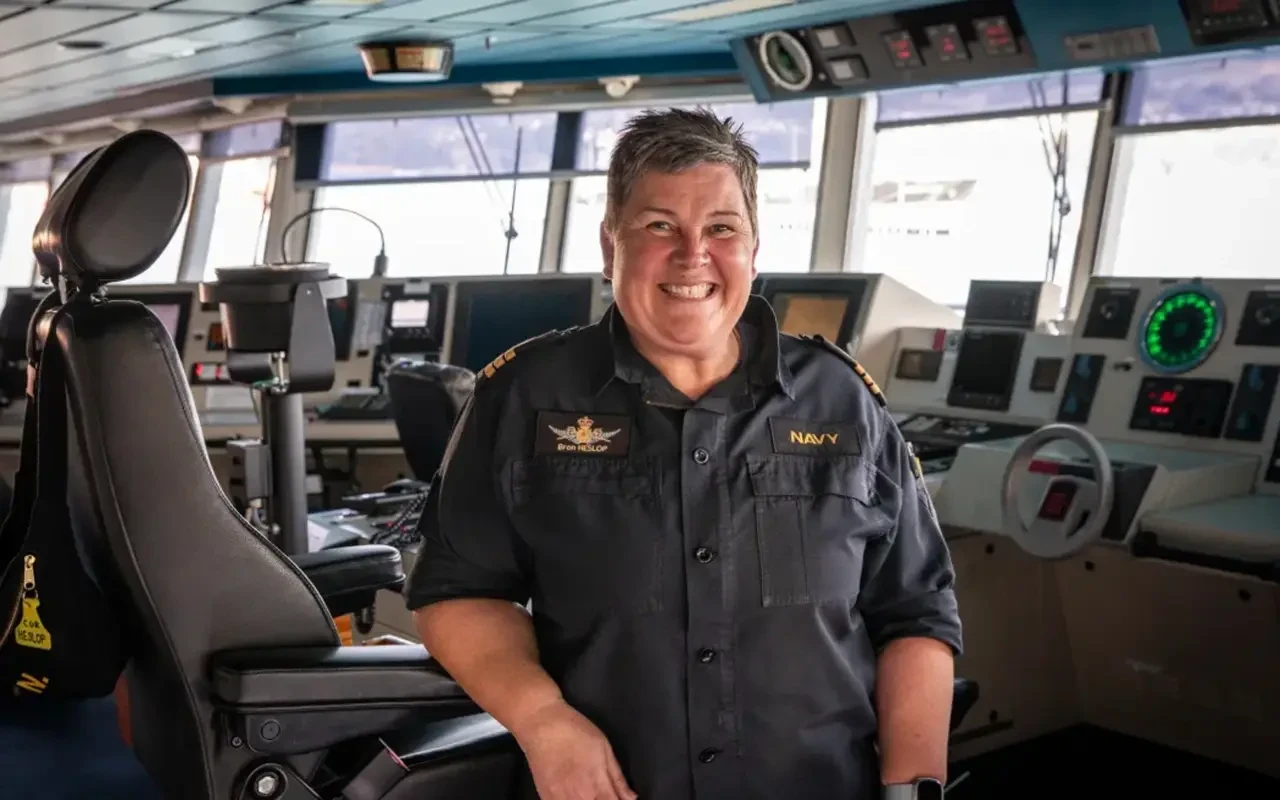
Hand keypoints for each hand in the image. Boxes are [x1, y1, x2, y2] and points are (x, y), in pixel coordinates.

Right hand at [513, 699, 636, 799]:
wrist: (541, 725)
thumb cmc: (575, 731)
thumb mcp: (604, 748)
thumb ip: (618, 778)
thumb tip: (631, 798)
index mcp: (597, 785)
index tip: (621, 799)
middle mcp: (579, 797)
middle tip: (605, 793)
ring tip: (590, 792)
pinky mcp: (546, 798)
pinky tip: (574, 794)